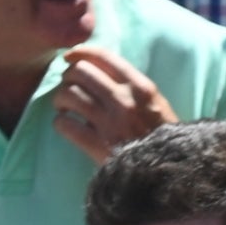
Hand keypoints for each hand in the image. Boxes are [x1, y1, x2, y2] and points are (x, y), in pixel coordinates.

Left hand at [51, 43, 173, 161]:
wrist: (166, 171)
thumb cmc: (161, 136)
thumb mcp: (155, 104)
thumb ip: (131, 87)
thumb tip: (98, 72)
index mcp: (140, 86)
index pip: (103, 57)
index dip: (80, 53)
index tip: (69, 58)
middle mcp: (124, 100)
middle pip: (80, 73)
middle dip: (68, 78)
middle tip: (67, 88)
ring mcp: (109, 122)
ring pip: (68, 95)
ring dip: (60, 99)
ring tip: (63, 107)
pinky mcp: (97, 145)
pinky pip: (64, 124)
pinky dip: (60, 123)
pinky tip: (64, 125)